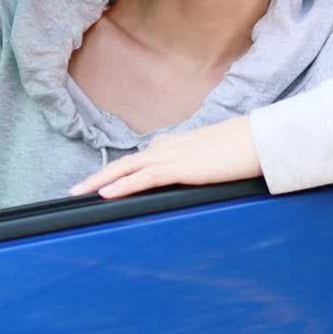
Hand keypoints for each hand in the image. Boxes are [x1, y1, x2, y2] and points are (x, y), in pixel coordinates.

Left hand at [70, 116, 261, 198]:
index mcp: (172, 145)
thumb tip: (189, 178)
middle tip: (75, 190)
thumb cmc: (240, 150)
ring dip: (100, 181)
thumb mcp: (210, 160)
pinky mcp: (179, 168)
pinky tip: (106, 194)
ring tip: (79, 193)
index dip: (115, 172)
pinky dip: (122, 185)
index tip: (98, 182)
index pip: (136, 159)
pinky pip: (143, 178)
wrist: (258, 139)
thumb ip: (194, 168)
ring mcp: (171, 156)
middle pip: (123, 163)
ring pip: (126, 169)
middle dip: (97, 177)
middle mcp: (165, 148)